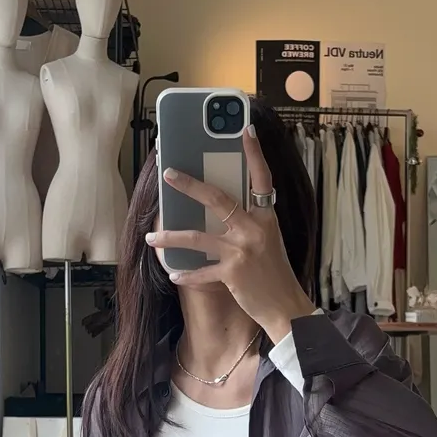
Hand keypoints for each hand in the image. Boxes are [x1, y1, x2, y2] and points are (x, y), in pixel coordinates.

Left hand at [147, 125, 315, 343]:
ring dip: (171, 237)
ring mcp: (243, 250)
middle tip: (168, 173)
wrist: (285, 306)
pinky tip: (173, 273)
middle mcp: (254, 229)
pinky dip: (186, 273)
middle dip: (189, 185)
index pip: (262, 178)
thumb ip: (248, 223)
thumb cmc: (274, 273)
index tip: (246, 130)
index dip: (255, 153)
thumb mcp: (268, 240)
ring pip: (198, 237)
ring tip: (151, 238)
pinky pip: (202, 271)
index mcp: (266, 217)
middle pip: (217, 199)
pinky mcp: (233, 273)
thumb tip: (218, 209)